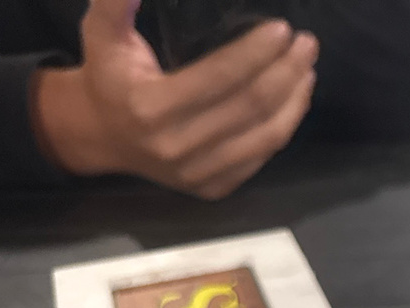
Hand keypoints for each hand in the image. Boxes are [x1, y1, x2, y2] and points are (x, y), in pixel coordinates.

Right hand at [32, 0, 317, 199]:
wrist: (101, 136)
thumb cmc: (108, 77)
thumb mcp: (101, 35)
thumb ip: (114, 5)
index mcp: (151, 107)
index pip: (220, 77)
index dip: (256, 53)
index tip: (283, 29)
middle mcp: (176, 146)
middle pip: (250, 106)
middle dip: (286, 71)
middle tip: (307, 43)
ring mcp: (198, 173)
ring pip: (266, 136)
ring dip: (295, 100)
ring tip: (307, 69)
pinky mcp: (214, 188)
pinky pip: (262, 156)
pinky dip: (284, 126)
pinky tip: (294, 99)